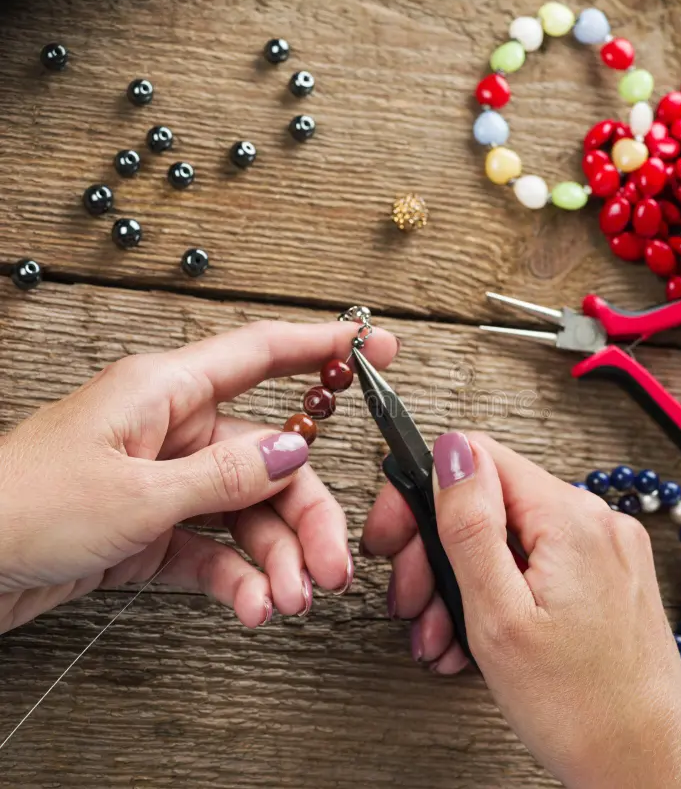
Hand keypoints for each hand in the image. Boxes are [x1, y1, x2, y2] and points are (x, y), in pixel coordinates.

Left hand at [0, 320, 397, 632]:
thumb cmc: (19, 506)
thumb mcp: (136, 493)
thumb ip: (225, 475)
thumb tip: (293, 449)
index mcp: (165, 392)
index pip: (261, 355)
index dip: (323, 347)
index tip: (373, 345)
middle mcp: (171, 431)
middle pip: (269, 459)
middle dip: (306, 515)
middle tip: (332, 567)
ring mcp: (164, 482)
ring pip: (247, 511)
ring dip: (275, 559)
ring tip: (287, 600)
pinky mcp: (152, 529)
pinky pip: (213, 548)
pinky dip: (236, 578)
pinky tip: (250, 607)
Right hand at [362, 432, 680, 788]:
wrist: (647, 773)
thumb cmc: (581, 710)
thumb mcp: (500, 617)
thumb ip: (470, 524)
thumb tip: (451, 449)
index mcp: (571, 518)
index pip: (476, 458)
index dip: (422, 490)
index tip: (394, 535)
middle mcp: (595, 522)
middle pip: (489, 501)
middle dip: (436, 548)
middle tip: (411, 600)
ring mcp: (604, 551)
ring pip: (507, 539)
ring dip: (461, 581)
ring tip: (441, 636)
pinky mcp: (605, 578)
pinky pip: (535, 565)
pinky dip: (498, 592)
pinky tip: (475, 636)